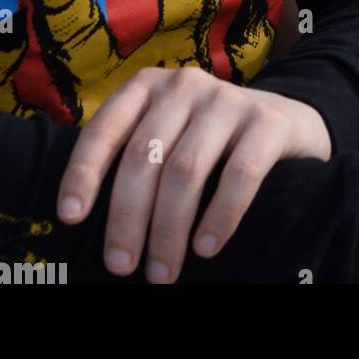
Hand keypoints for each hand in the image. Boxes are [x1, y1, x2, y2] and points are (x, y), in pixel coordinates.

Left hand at [56, 66, 331, 282]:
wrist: (288, 122)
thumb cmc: (209, 141)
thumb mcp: (167, 135)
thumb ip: (133, 159)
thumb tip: (81, 223)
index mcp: (149, 87)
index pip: (105, 128)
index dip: (83, 172)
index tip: (70, 218)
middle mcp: (185, 85)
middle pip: (144, 156)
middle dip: (128, 217)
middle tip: (121, 266)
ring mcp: (229, 100)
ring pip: (186, 169)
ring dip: (169, 228)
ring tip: (162, 272)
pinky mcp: (269, 121)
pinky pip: (239, 174)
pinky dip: (219, 216)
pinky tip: (206, 248)